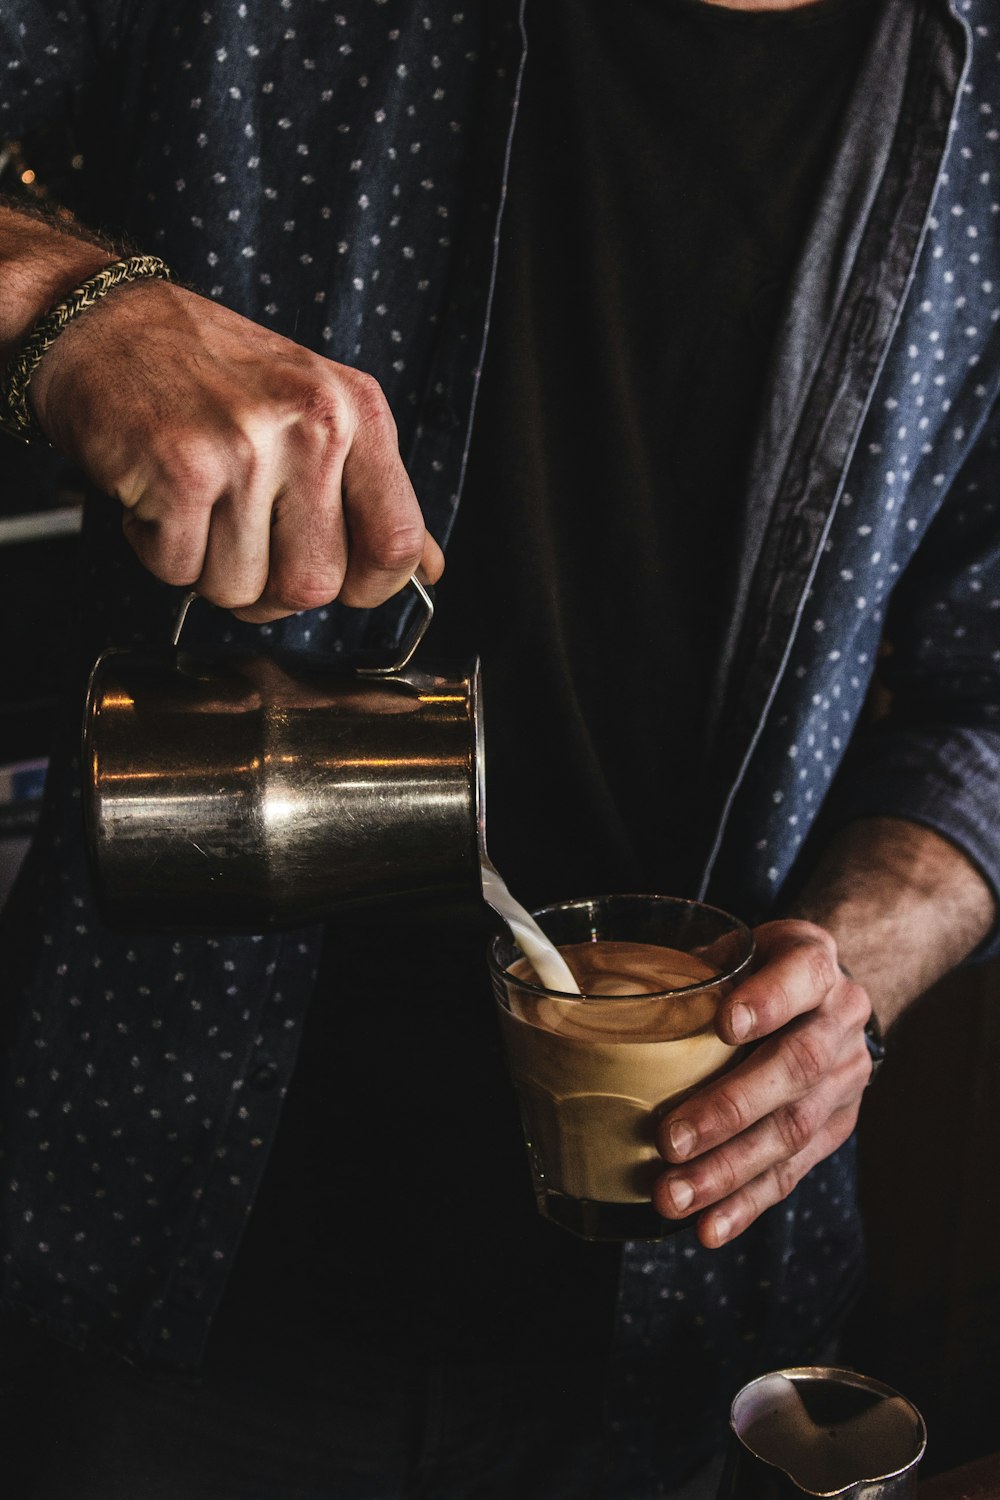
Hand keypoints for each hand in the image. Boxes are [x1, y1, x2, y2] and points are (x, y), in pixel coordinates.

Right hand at [31, 279, 443, 621]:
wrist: (107, 325)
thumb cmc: (215, 377)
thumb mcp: (319, 411)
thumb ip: (375, 494)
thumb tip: (428, 569)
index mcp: (358, 413)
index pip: (395, 544)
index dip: (367, 588)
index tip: (337, 581)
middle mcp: (312, 424)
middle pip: (314, 586)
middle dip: (270, 590)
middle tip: (241, 544)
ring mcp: (246, 446)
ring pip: (240, 589)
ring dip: (207, 569)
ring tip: (195, 508)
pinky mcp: (179, 469)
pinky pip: (179, 571)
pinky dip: (159, 552)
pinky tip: (158, 499)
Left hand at [652, 919, 872, 1248]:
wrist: (824, 997)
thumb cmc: (752, 970)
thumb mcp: (729, 950)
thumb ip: (685, 974)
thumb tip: (598, 1001)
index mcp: (813, 961)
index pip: (803, 973)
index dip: (769, 1000)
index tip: (726, 1024)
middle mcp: (841, 1017)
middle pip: (797, 1064)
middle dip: (730, 1108)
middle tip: (670, 1141)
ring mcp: (846, 1077)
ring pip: (794, 1128)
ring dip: (729, 1169)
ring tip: (674, 1196)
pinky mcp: (837, 1127)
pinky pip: (794, 1170)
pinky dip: (747, 1203)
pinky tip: (709, 1227)